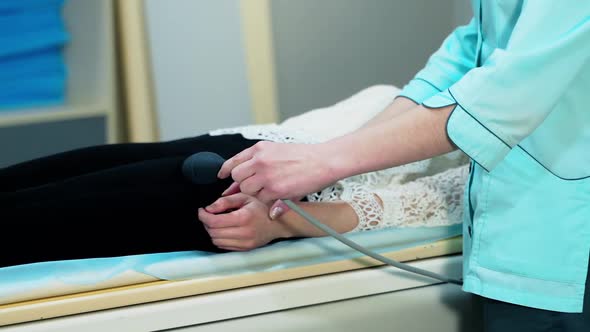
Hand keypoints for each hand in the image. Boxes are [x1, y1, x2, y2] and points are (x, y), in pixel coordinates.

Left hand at [197, 193, 289, 250]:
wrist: (278, 223)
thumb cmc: (263, 207)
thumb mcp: (245, 197)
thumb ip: (225, 201)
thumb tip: (209, 208)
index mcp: (243, 218)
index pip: (214, 221)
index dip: (203, 216)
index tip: (202, 210)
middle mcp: (243, 233)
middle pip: (213, 233)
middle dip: (207, 223)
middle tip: (208, 215)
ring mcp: (244, 243)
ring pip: (217, 241)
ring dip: (212, 232)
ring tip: (216, 222)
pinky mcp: (244, 249)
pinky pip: (224, 246)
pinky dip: (220, 238)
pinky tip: (224, 230)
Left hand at [217, 141, 336, 202]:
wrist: (324, 161)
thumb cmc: (303, 156)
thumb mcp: (277, 150)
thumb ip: (256, 162)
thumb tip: (239, 180)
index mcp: (260, 148)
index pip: (233, 161)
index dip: (226, 171)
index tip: (222, 177)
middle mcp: (260, 160)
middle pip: (237, 177)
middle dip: (244, 183)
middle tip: (258, 184)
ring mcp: (266, 176)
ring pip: (247, 190)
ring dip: (256, 192)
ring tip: (272, 187)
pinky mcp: (275, 190)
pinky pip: (262, 199)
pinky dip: (269, 199)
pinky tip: (280, 192)